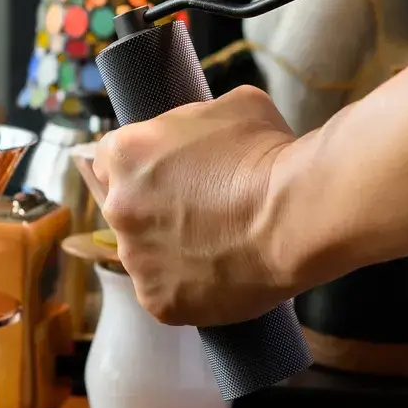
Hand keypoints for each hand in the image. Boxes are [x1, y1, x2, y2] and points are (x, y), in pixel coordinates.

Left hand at [91, 86, 298, 326]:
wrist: (294, 214)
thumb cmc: (266, 152)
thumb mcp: (230, 106)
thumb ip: (196, 119)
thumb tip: (200, 134)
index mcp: (125, 154)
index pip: (113, 160)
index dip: (143, 166)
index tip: (169, 174)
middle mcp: (119, 206)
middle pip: (127, 208)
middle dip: (156, 208)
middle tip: (203, 211)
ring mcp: (136, 258)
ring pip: (146, 254)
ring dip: (171, 249)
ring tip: (218, 245)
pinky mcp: (158, 300)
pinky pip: (166, 293)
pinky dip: (189, 287)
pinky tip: (220, 274)